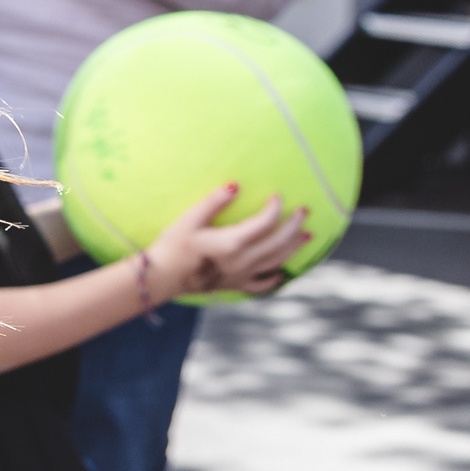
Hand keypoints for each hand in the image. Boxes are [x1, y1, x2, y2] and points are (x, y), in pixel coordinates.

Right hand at [150, 180, 311, 298]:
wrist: (162, 278)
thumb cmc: (172, 246)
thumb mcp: (189, 220)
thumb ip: (213, 202)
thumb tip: (235, 185)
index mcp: (231, 243)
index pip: (265, 222)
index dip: (275, 207)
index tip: (277, 195)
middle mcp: (242, 261)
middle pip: (278, 242)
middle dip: (294, 225)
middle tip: (305, 211)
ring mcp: (241, 275)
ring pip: (277, 261)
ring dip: (294, 247)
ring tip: (307, 236)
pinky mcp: (235, 285)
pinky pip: (263, 284)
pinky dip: (277, 277)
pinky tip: (283, 272)